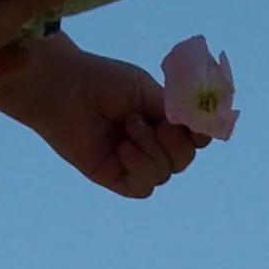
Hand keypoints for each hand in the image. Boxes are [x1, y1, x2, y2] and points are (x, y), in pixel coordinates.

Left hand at [0, 35, 208, 198]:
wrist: (62, 85)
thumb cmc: (102, 81)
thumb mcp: (148, 91)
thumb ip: (175, 110)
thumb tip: (206, 123)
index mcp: (161, 121)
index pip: (195, 138)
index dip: (202, 133)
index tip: (197, 122)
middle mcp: (149, 144)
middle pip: (184, 159)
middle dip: (175, 141)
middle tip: (153, 120)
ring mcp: (131, 162)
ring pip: (165, 172)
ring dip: (152, 148)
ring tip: (129, 124)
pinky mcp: (112, 176)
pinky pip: (143, 187)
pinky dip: (140, 168)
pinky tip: (124, 148)